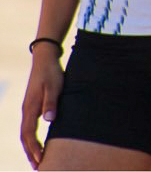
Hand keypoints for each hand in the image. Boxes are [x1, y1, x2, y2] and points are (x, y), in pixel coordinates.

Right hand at [19, 48, 62, 169]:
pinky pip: (29, 128)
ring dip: (31, 148)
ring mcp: (28, 110)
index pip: (28, 134)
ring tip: (38, 161)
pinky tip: (39, 145)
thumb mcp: (54, 87)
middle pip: (25, 138)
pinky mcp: (33, 107)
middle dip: (31, 153)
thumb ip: (51, 103)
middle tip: (38, 168)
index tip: (41, 160)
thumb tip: (49, 120)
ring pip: (26, 134)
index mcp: (30, 109)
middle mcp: (26, 111)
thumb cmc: (51, 73)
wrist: (45, 60)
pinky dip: (32, 140)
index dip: (34, 148)